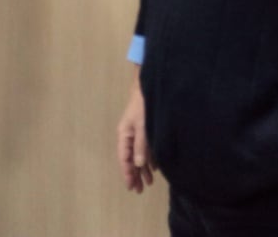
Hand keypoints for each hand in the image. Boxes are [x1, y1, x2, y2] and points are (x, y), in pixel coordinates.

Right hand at [116, 68, 154, 193]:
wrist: (148, 86)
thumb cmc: (143, 106)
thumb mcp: (142, 126)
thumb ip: (141, 145)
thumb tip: (138, 165)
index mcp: (124, 135)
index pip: (124, 158)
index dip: (127, 173)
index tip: (131, 186)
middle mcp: (129, 135)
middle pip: (130, 159)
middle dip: (135, 175)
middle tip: (140, 190)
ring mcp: (137, 133)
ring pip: (138, 155)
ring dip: (143, 169)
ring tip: (149, 183)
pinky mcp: (145, 129)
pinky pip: (146, 149)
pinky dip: (149, 159)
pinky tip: (154, 167)